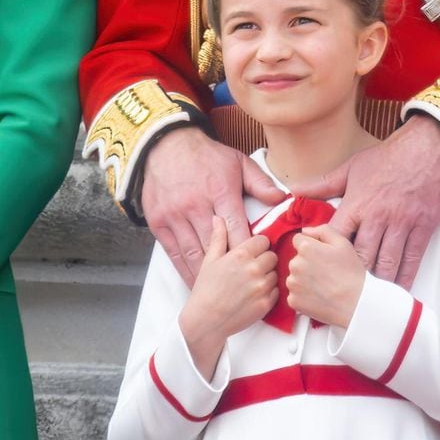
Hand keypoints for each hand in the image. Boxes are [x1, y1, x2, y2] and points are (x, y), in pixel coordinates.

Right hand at [141, 126, 284, 286]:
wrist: (166, 146)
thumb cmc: (207, 156)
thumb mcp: (238, 162)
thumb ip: (260, 182)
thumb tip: (281, 199)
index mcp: (219, 192)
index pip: (237, 229)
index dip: (247, 250)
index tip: (256, 266)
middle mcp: (196, 206)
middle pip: (216, 246)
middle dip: (229, 268)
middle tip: (241, 285)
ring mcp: (175, 215)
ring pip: (194, 253)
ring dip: (207, 275)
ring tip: (219, 293)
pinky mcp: (159, 223)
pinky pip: (173, 252)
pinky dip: (184, 270)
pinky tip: (194, 282)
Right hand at [179, 219, 277, 379]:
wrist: (205, 321)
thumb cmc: (206, 290)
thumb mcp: (210, 259)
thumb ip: (219, 237)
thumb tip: (219, 219)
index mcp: (241, 254)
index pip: (264, 241)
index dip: (258, 246)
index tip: (252, 253)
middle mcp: (254, 269)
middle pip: (272, 256)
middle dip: (264, 261)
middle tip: (251, 269)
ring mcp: (261, 287)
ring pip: (276, 274)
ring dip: (267, 277)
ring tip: (251, 284)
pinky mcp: (265, 304)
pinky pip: (276, 292)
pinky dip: (269, 293)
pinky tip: (254, 295)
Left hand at [287, 225, 364, 328]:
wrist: (355, 304)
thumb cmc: (351, 273)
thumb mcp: (342, 243)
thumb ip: (322, 230)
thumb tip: (305, 231)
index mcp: (306, 248)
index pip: (298, 240)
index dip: (310, 246)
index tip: (321, 255)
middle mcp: (295, 264)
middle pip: (296, 259)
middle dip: (306, 263)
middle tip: (325, 272)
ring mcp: (293, 284)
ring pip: (294, 276)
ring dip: (303, 279)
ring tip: (322, 285)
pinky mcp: (293, 301)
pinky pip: (294, 294)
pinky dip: (302, 295)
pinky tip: (318, 296)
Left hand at [294, 115, 439, 288]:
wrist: (428, 147)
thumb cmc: (387, 157)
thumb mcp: (351, 167)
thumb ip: (323, 184)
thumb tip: (293, 191)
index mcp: (358, 203)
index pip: (336, 237)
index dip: (326, 257)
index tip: (320, 271)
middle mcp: (378, 217)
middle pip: (361, 256)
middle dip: (351, 277)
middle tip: (342, 294)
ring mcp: (402, 223)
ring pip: (386, 262)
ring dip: (377, 283)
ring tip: (367, 299)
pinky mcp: (422, 228)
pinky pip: (412, 259)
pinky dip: (404, 277)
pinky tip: (397, 290)